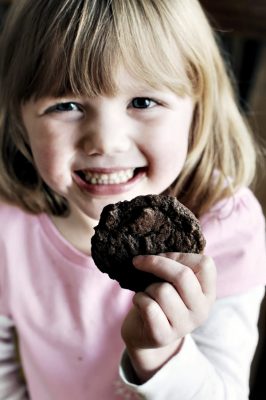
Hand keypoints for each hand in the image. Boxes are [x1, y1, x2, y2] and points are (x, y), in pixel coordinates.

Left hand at [121, 252, 215, 380]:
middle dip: (156, 264)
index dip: (179, 255)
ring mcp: (184, 325)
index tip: (160, 255)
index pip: (205, 264)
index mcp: (208, 293)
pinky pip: (148, 306)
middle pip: (183, 275)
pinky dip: (138, 300)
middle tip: (138, 262)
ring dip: (147, 288)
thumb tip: (160, 240)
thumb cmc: (159, 299)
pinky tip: (140, 305)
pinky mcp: (163, 335)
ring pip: (162, 290)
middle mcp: (202, 310)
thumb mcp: (174, 283)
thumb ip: (177, 266)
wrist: (145, 334)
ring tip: (147, 294)